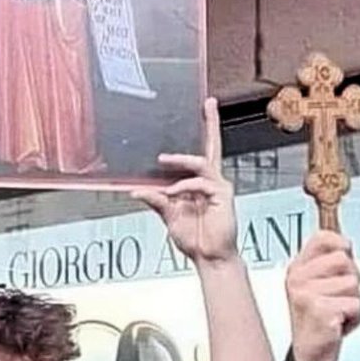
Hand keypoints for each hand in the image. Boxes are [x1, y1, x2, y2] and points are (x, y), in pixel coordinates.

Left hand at [132, 98, 236, 264]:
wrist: (209, 257)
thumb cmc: (195, 239)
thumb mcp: (169, 216)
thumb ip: (156, 200)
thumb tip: (137, 189)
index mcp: (199, 183)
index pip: (200, 153)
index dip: (202, 133)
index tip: (199, 112)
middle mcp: (211, 180)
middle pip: (213, 145)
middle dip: (211, 122)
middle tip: (209, 103)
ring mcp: (218, 187)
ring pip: (201, 161)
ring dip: (179, 160)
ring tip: (163, 160)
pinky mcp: (222, 195)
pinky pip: (200, 182)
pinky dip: (183, 186)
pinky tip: (173, 194)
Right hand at [285, 231, 359, 360]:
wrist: (309, 356)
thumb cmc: (316, 321)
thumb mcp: (316, 285)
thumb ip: (329, 262)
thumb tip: (345, 243)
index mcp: (297, 268)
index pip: (322, 238)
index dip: (341, 244)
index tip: (345, 252)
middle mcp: (298, 278)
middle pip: (343, 259)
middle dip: (351, 279)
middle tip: (338, 297)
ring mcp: (307, 294)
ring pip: (353, 283)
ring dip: (353, 301)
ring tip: (337, 312)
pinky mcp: (321, 310)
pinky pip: (355, 304)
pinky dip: (354, 318)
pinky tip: (338, 323)